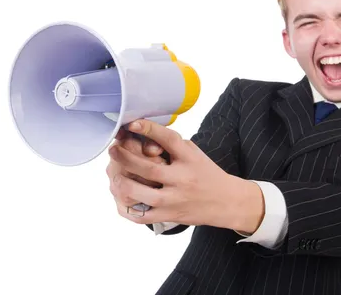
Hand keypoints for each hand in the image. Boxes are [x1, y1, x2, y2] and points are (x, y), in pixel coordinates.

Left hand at [107, 119, 264, 232]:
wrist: (227, 202)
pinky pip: (142, 215)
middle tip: (113, 150)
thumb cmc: (206, 173)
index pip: (169, 140)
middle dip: (125, 157)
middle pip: (148, 168)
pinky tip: (121, 197)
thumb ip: (172, 144)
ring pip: (141, 193)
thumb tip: (143, 132)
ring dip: (122, 183)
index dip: (149, 129)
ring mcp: (175, 200)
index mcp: (189, 159)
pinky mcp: (170, 216)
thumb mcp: (194, 153)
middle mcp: (182, 179)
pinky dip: (128, 207)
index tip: (132, 123)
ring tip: (114, 175)